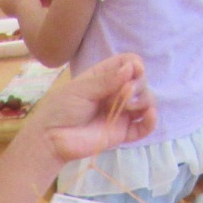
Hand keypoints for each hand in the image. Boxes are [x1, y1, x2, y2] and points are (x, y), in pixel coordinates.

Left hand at [32, 53, 154, 163]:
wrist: (51, 139)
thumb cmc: (61, 109)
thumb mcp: (81, 89)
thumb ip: (107, 80)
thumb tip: (132, 68)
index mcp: (104, 77)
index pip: (129, 64)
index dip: (135, 65)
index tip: (133, 70)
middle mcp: (115, 93)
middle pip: (141, 82)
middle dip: (138, 84)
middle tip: (125, 92)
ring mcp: (120, 113)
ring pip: (146, 101)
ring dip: (144, 100)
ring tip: (129, 106)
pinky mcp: (121, 132)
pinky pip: (143, 127)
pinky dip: (151, 121)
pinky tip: (150, 115)